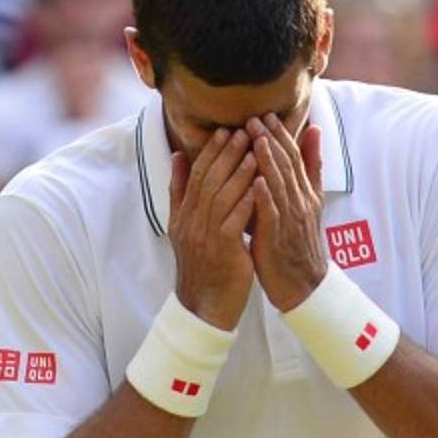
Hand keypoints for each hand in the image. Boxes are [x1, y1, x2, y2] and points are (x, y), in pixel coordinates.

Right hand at [170, 128, 258, 329]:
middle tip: (242, 130)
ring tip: (254, 150)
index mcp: (183, 215)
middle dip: (226, 154)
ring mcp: (205, 235)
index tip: (224, 130)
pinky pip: (234, 220)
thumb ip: (180, 192)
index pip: (195, 175)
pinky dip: (246, 201)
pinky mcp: (222, 249)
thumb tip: (178, 156)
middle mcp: (191, 222)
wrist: (204, 306)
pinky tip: (259, 186)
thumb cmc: (203, 265)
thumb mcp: (184, 226)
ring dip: (238, 172)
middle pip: (208, 180)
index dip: (210, 151)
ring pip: (221, 196)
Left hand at [246, 114, 326, 310]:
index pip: (294, 158)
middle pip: (287, 166)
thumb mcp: (310, 201)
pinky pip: (272, 215)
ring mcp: (291, 220)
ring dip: (268, 162)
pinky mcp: (278, 238)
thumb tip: (314, 131)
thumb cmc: (298, 241)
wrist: (303, 284)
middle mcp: (300, 203)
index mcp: (306, 193)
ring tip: (255, 139)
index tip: (266, 115)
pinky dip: (265, 197)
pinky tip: (256, 182)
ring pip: (280, 186)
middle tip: (255, 118)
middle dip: (272, 141)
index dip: (281, 136)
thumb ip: (311, 167)